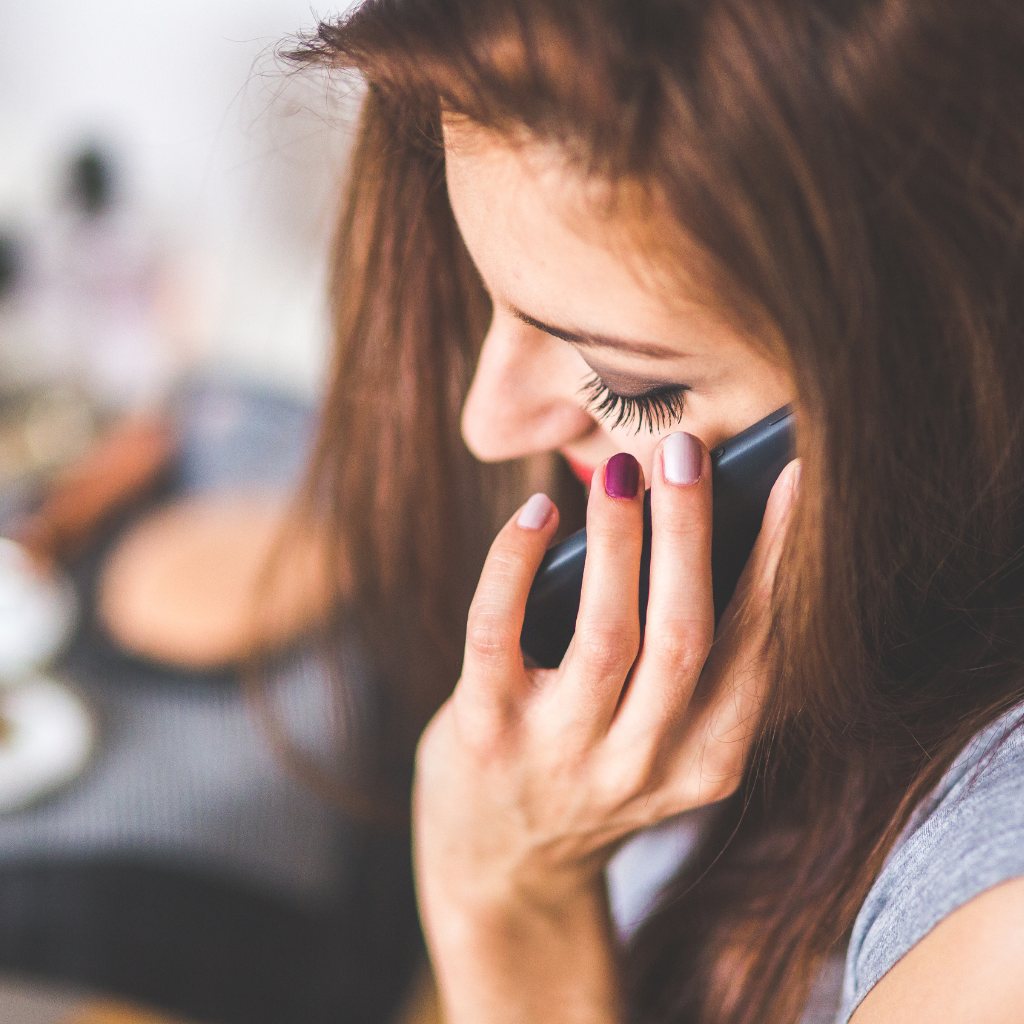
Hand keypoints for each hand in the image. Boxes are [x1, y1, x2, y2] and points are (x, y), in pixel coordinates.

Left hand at [414, 432, 798, 966]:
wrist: (502, 870)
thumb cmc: (590, 773)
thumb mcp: (661, 742)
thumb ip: (689, 667)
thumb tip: (699, 524)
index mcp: (705, 761)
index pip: (755, 649)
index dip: (776, 559)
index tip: (790, 479)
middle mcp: (640, 765)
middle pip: (684, 635)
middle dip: (692, 535)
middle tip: (688, 450)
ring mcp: (560, 753)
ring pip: (606, 634)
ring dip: (619, 540)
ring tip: (624, 471)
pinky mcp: (485, 734)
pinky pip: (497, 632)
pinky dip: (516, 563)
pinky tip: (535, 514)